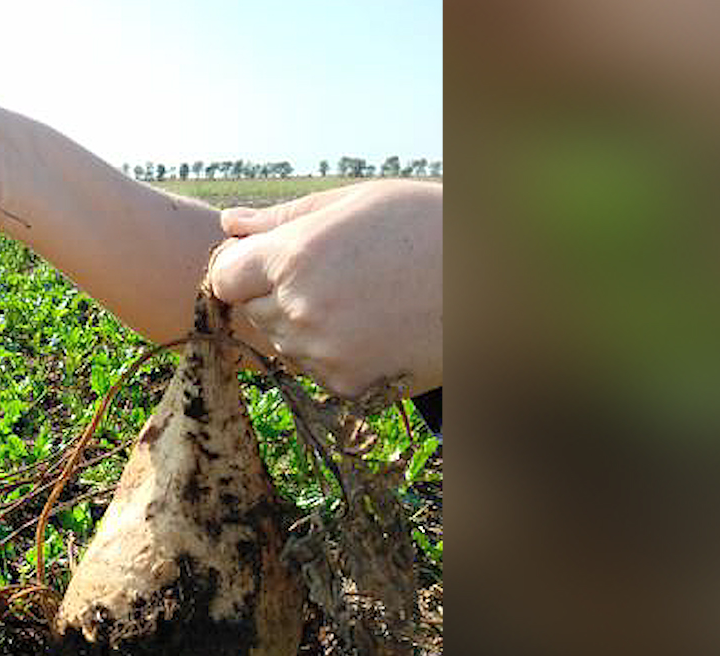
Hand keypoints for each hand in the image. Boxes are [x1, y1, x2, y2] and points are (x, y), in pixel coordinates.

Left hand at [208, 180, 441, 398]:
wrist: (497, 281)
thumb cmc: (425, 226)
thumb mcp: (354, 204)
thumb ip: (282, 219)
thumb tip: (230, 224)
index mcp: (294, 258)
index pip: (223, 277)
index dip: (241, 268)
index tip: (266, 261)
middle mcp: (300, 311)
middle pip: (251, 311)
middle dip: (275, 294)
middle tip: (333, 274)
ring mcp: (323, 355)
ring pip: (282, 344)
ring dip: (303, 326)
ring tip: (360, 298)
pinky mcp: (347, 388)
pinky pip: (314, 372)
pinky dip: (332, 355)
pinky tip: (374, 328)